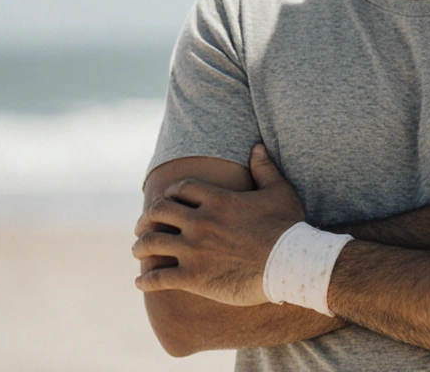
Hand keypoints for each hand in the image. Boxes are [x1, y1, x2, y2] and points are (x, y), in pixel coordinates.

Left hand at [133, 144, 305, 304]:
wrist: (291, 265)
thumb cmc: (288, 228)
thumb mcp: (279, 192)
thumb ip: (265, 168)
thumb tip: (257, 147)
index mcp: (218, 200)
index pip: (180, 189)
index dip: (170, 194)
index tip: (167, 201)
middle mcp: (200, 223)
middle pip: (158, 212)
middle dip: (146, 218)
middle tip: (143, 225)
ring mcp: (194, 250)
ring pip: (152, 243)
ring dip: (140, 247)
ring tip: (138, 251)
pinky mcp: (194, 277)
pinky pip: (158, 278)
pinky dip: (146, 281)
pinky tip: (141, 283)